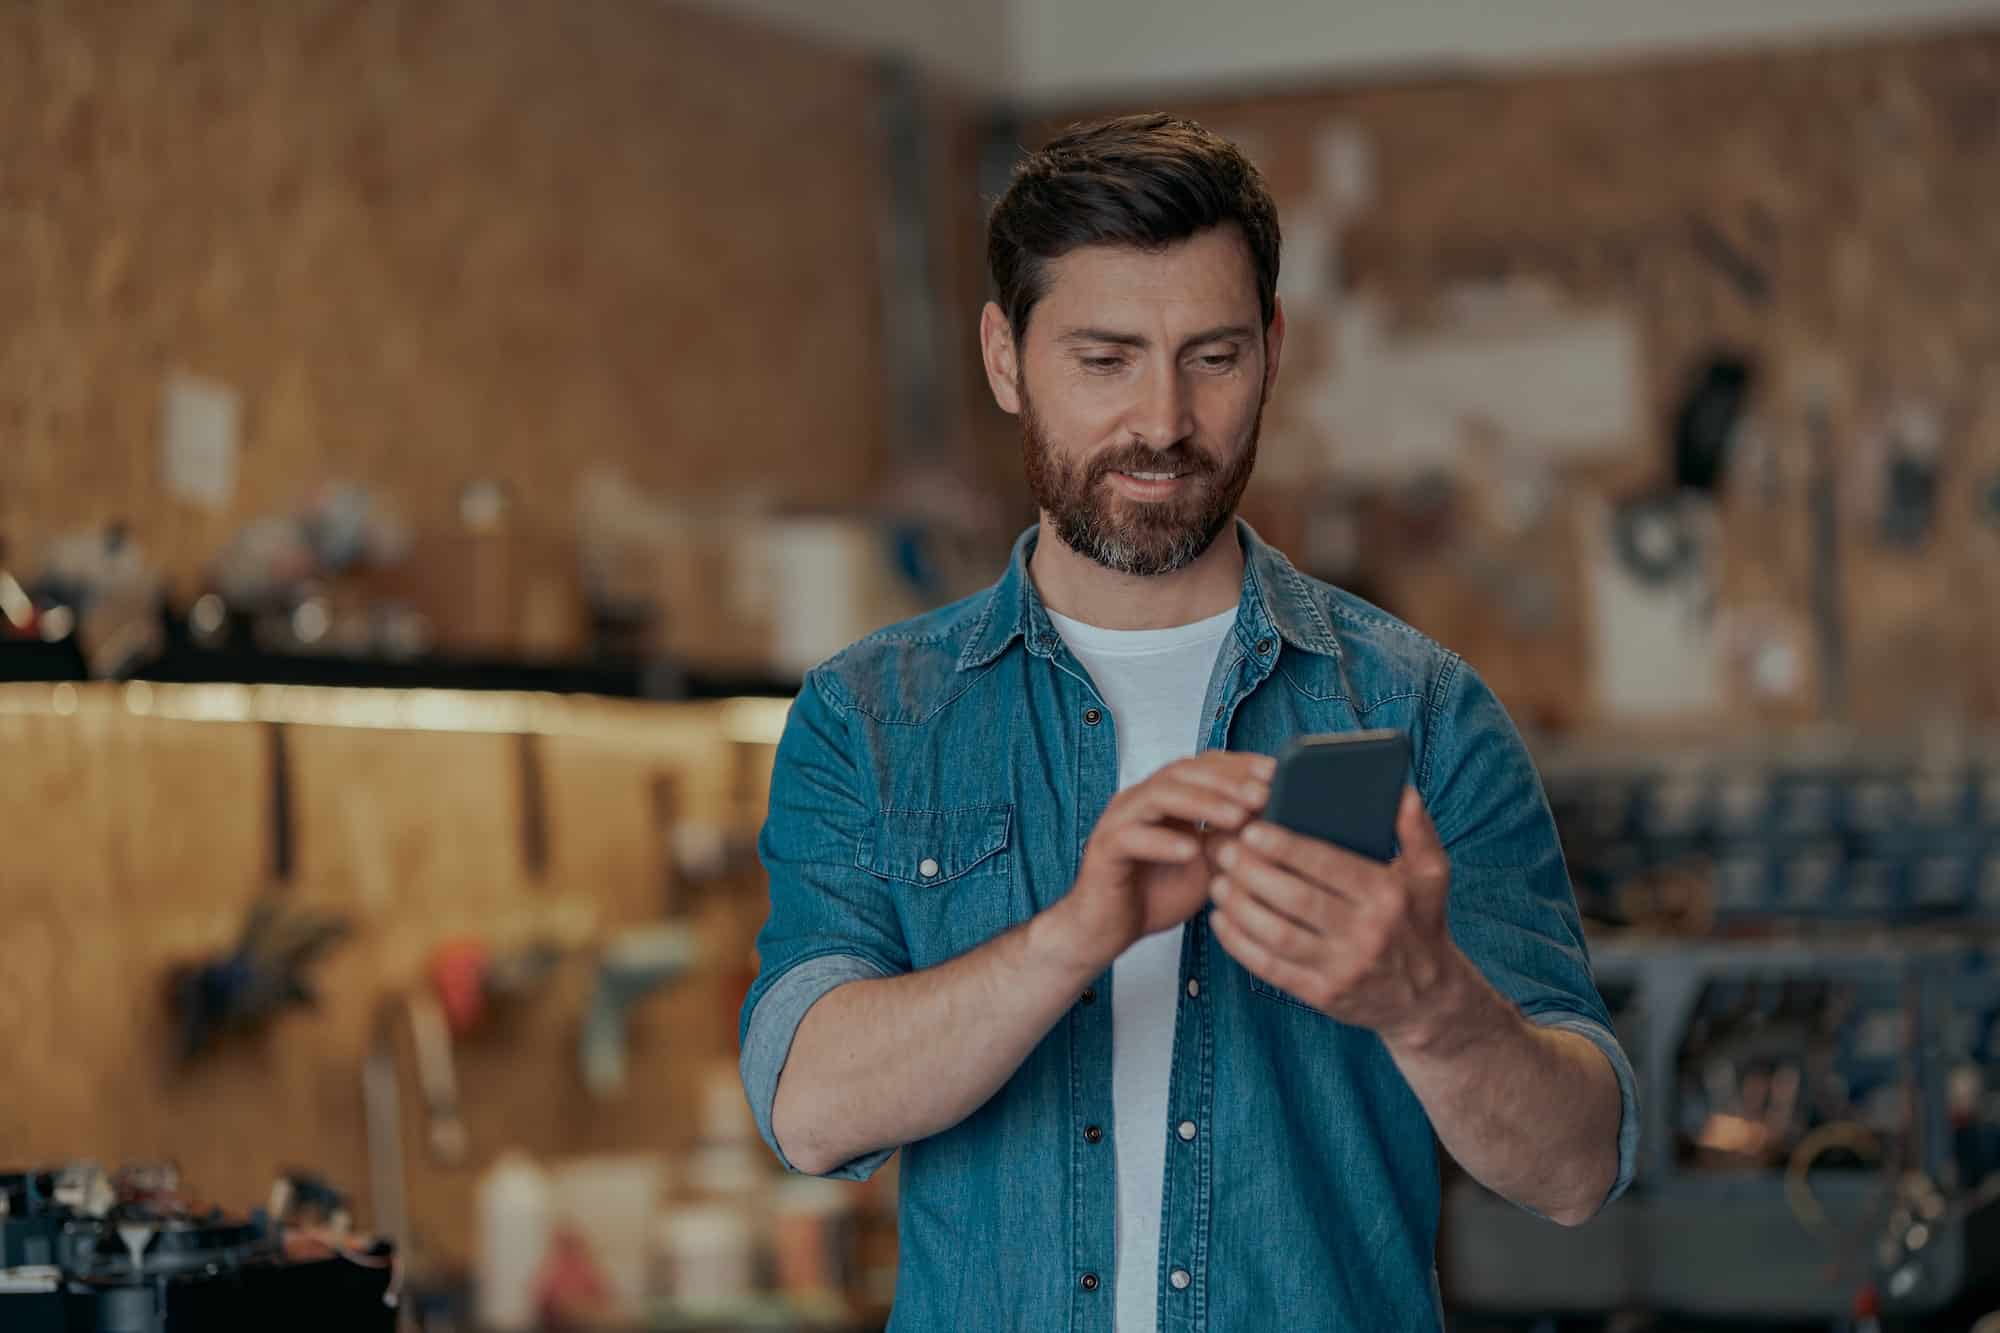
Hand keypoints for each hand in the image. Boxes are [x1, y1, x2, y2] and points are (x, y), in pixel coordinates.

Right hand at [1052, 751, 1274, 973]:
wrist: (1108, 930)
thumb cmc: (1156, 894)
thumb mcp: (1209, 863)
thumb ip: (1233, 839)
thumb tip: (1278, 819)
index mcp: (1166, 797)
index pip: (1204, 765)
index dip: (1240, 765)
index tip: (1277, 773)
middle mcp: (1141, 800)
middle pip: (1184, 771)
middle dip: (1228, 780)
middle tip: (1264, 793)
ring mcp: (1119, 821)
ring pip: (1159, 795)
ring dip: (1202, 803)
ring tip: (1238, 817)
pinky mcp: (1104, 849)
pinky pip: (1132, 837)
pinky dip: (1163, 841)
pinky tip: (1191, 850)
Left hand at [1208, 785, 1479, 1051]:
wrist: (1429, 999)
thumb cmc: (1421, 924)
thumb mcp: (1432, 875)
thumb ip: (1417, 830)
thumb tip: (1401, 790)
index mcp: (1387, 896)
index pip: (1329, 866)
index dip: (1286, 848)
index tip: (1252, 829)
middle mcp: (1365, 933)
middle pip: (1296, 899)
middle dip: (1251, 872)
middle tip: (1224, 849)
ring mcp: (1343, 968)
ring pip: (1277, 935)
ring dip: (1240, 907)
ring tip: (1217, 881)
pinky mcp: (1323, 995)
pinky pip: (1271, 968)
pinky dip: (1239, 944)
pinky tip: (1221, 920)